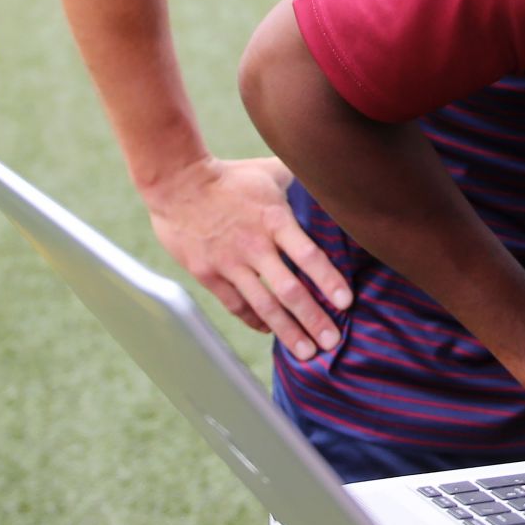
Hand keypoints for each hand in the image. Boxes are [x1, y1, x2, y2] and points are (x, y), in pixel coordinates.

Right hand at [144, 154, 351, 359]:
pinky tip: (269, 332)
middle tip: (332, 342)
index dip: (328, 280)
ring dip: (287, 331)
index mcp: (274, 219)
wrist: (178, 182)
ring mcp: (230, 263)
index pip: (308, 255)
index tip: (346, 303)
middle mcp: (254, 246)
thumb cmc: (231, 176)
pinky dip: (254, 321)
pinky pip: (236, 305)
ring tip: (306, 352)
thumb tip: (331, 183)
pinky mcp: (208, 274)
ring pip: (263, 305)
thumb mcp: (271, 172)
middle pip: (289, 290)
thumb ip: (301, 184)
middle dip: (313, 319)